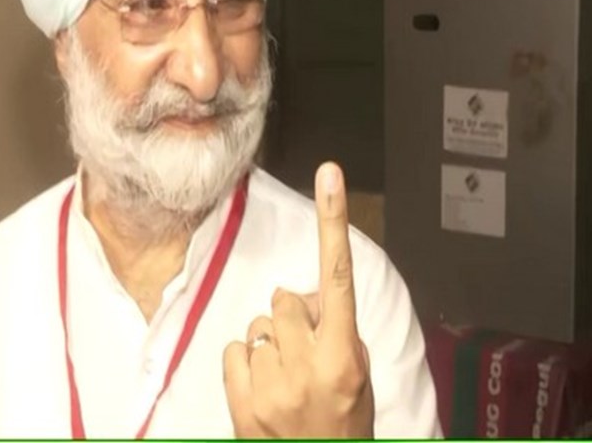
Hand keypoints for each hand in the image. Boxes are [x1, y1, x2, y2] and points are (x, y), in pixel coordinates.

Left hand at [223, 162, 374, 437]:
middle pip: (284, 300)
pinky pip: (233, 350)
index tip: (329, 174)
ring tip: (286, 377)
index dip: (333, 221)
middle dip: (292, 318)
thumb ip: (335, 329)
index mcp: (345, 356)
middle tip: (304, 351)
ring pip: (257, 325)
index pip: (338, 276)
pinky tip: (264, 388)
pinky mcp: (243, 403)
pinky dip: (245, 364)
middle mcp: (309, 365)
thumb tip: (303, 297)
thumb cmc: (344, 425)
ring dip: (270, 344)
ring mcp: (273, 386)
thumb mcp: (358, 375)